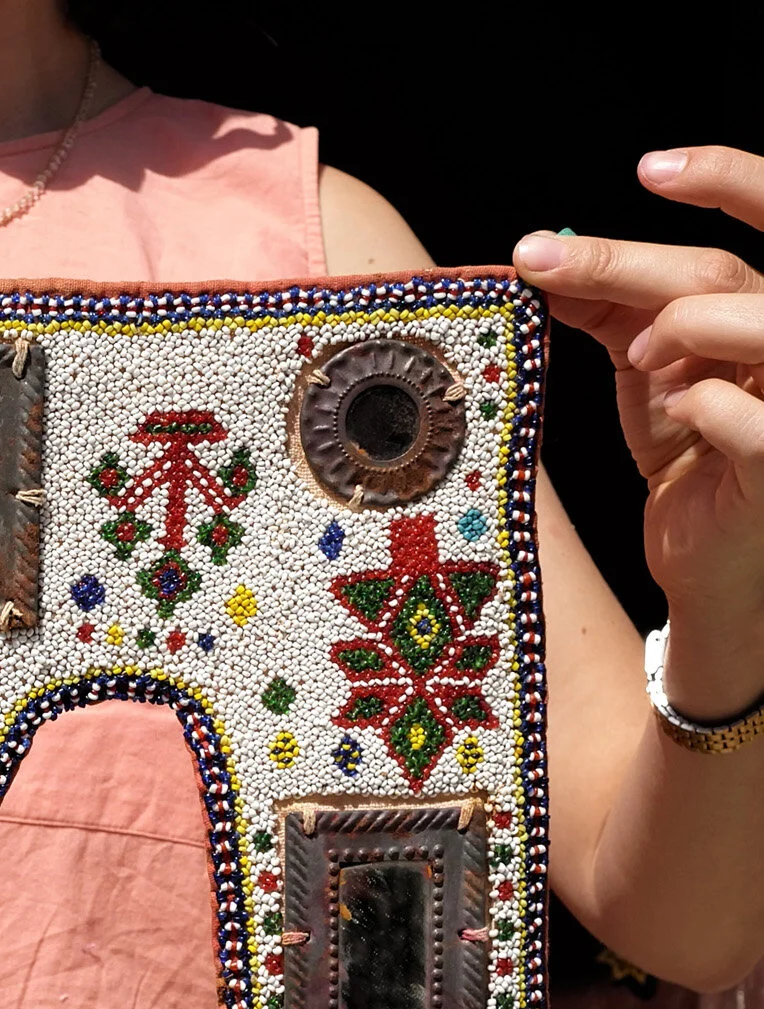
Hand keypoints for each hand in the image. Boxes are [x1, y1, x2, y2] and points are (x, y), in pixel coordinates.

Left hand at [513, 146, 763, 718]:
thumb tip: (544, 256)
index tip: (646, 167)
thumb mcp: (648, 374)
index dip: (724, 177)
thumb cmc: (689, 462)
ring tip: (645, 362)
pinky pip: (747, 415)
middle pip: (725, 272)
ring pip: (761, 320)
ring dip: (685, 329)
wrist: (704, 564)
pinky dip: (704, 405)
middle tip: (544, 261)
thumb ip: (613, 313)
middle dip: (627, 262)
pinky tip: (682, 415)